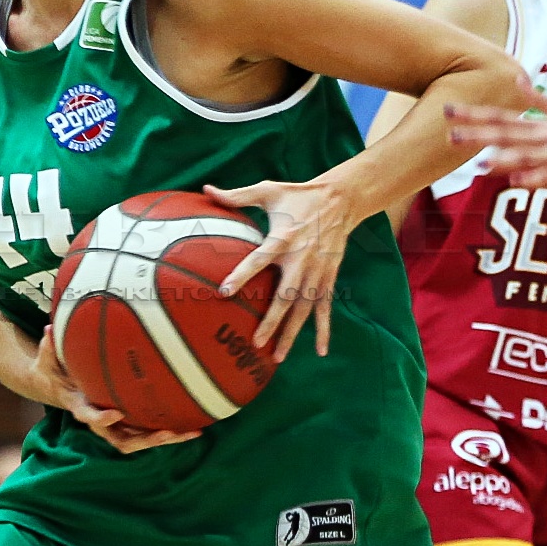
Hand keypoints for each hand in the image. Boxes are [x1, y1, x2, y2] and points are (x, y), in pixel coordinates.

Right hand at [30, 332, 199, 454]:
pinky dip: (170, 431)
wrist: (58, 388)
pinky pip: (148, 431)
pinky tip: (195, 424)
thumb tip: (49, 327)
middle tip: (167, 433)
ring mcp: (115, 425)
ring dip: (166, 438)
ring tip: (192, 432)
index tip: (115, 413)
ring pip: (141, 440)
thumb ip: (49, 347)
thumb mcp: (47, 358)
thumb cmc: (54, 371)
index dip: (101, 418)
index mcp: (80, 406)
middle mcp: (100, 421)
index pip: (88, 417)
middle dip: (146, 440)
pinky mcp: (128, 422)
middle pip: (123, 440)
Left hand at [206, 177, 359, 360]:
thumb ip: (237, 195)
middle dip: (271, 321)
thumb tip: (206, 190)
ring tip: (277, 356)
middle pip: (285, 296)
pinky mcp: (328, 277)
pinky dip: (324, 329)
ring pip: (304, 308)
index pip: (259, 259)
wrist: (340, 200)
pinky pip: (325, 307)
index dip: (242, 274)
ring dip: (292, 333)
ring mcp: (317, 272)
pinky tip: (321, 350)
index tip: (225, 291)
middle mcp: (301, 259)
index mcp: (282, 238)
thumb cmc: (298, 195)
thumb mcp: (269, 190)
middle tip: (255, 342)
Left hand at [444, 90, 546, 196]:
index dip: (475, 115)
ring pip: (525, 157)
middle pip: (506, 135)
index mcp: (545, 125)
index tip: (450, 111)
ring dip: (501, 160)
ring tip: (477, 164)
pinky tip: (514, 182)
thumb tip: (517, 81)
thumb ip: (542, 100)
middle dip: (477, 135)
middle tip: (450, 135)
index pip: (502, 117)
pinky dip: (532, 178)